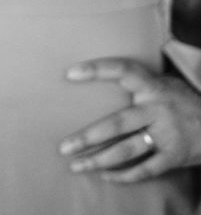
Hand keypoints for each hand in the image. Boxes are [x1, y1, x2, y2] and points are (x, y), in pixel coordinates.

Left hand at [59, 57, 200, 181]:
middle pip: (117, 123)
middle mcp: (157, 109)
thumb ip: (138, 83)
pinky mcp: (173, 157)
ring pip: (127, 151)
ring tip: (75, 166)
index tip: (70, 73)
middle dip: (88, 137)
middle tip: (64, 147)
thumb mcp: (164, 83)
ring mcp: (166, 135)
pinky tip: (104, 176)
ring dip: (99, 160)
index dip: (96, 70)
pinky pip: (144, 170)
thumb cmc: (182, 100)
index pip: (122, 70)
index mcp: (153, 86)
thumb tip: (100, 74)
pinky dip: (123, 176)